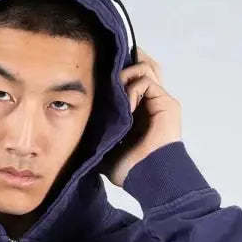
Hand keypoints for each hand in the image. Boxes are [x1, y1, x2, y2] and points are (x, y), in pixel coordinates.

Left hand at [101, 47, 182, 187]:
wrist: (149, 178)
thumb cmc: (131, 169)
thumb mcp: (106, 147)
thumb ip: (97, 132)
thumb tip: (75, 127)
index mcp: (139, 111)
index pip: (131, 79)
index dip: (116, 72)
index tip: (96, 71)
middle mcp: (151, 103)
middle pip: (141, 67)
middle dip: (122, 63)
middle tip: (105, 69)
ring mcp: (160, 101)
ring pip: (144, 68)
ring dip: (124, 76)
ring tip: (115, 94)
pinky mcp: (166, 103)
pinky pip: (146, 81)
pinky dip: (132, 89)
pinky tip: (126, 109)